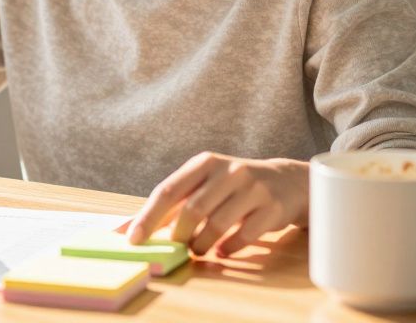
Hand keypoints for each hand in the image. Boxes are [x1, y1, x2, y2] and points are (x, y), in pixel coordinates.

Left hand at [126, 152, 308, 256]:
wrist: (287, 181)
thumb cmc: (233, 186)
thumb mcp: (204, 185)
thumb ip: (171, 205)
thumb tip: (128, 229)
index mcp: (204, 163)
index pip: (169, 190)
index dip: (149, 217)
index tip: (133, 239)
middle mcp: (229, 171)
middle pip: (192, 209)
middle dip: (179, 234)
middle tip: (175, 247)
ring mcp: (253, 188)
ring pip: (218, 223)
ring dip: (202, 244)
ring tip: (197, 251)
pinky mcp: (272, 208)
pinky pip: (245, 234)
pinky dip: (229, 248)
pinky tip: (222, 252)